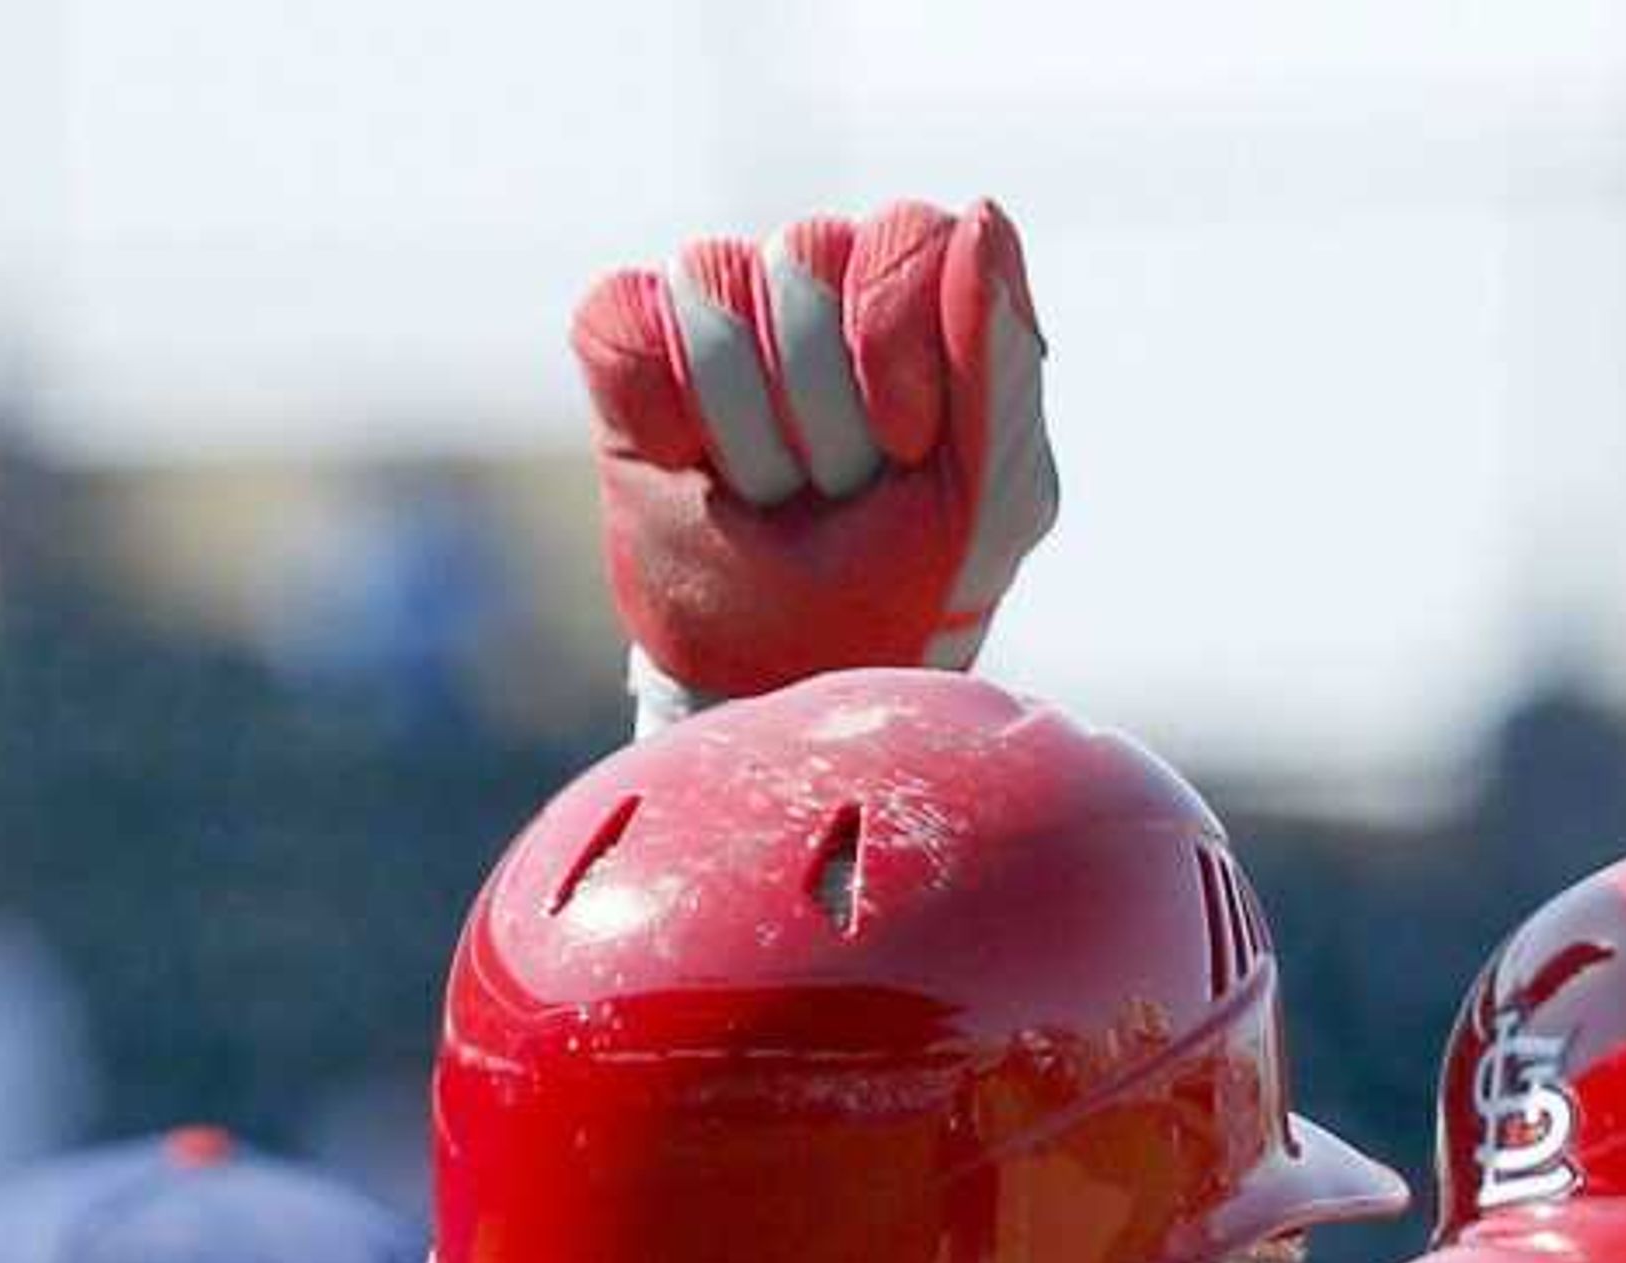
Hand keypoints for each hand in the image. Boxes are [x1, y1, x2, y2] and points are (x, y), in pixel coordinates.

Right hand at [572, 200, 1059, 714]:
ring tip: (770, 496)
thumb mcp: (985, 508)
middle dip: (822, 414)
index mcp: (924, 302)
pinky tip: (687, 471)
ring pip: (712, 287)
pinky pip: (622, 324)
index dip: (892, 341)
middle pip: (804, 257)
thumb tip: (983, 217)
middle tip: (834, 495)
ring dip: (746, 432)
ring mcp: (725, 311)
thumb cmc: (902, 593)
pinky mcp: (632, 350)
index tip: (903, 447)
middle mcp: (824, 283)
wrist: (779, 683)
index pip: (904, 236)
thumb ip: (1003, 368)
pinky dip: (655, 416)